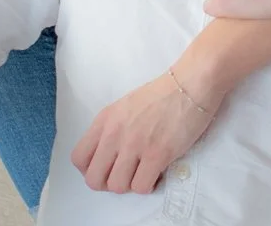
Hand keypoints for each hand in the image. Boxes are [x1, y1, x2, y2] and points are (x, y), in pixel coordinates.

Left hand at [71, 68, 218, 194]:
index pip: (78, 159)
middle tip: (126, 174)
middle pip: (94, 180)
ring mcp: (135, 145)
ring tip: (143, 171)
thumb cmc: (163, 93)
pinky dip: (148, 185)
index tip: (107, 167)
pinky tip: (157, 172)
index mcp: (105, 119)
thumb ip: (112, 129)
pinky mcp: (157, 154)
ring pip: (117, 187)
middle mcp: (115, 133)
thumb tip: (108, 157)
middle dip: (109, 183)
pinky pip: (141, 187)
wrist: (191, 83)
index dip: (91, 169)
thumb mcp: (126, 106)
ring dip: (131, 184)